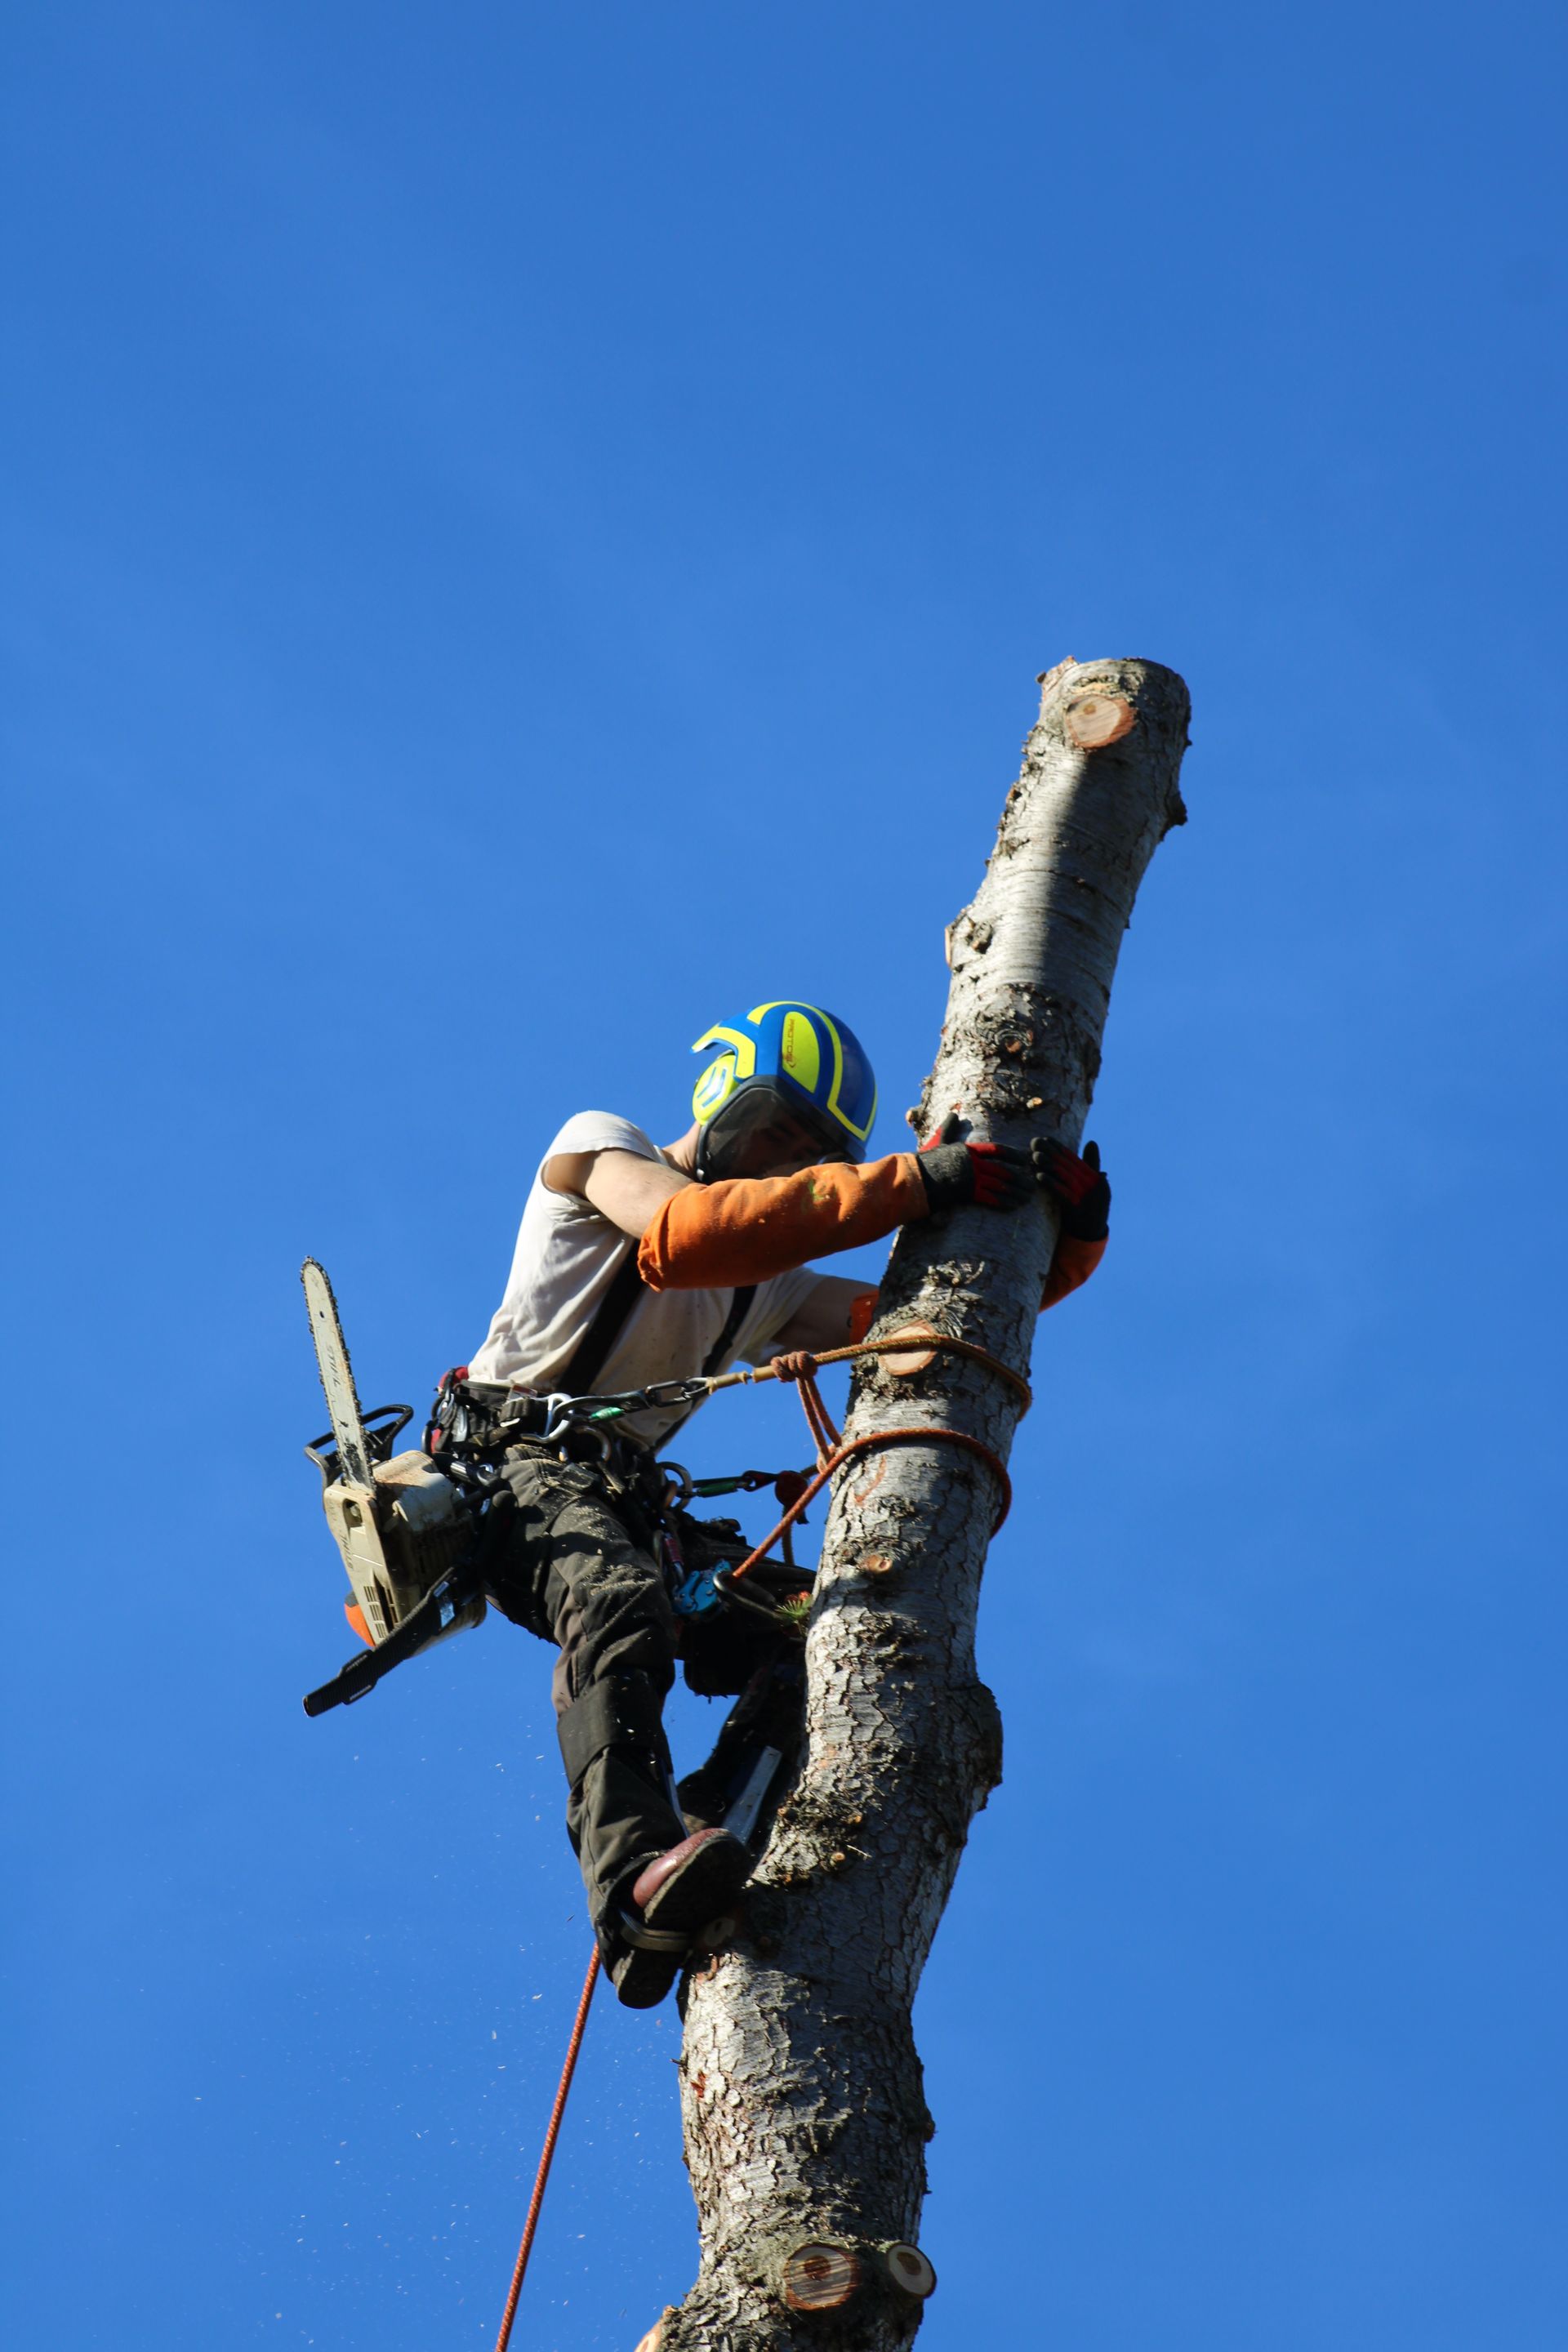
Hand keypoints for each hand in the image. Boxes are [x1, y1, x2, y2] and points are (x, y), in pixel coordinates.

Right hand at [917, 1115, 1034, 1213]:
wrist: (912, 1179)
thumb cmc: (923, 1162)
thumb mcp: (938, 1141)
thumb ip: (948, 1129)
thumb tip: (953, 1114)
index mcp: (968, 1149)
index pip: (997, 1150)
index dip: (1013, 1155)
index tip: (1024, 1159)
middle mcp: (972, 1163)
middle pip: (1003, 1170)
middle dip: (1019, 1178)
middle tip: (1032, 1183)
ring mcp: (970, 1178)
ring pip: (1000, 1185)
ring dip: (1015, 1192)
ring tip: (1027, 1197)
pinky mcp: (967, 1193)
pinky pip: (990, 1198)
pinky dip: (1003, 1203)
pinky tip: (1013, 1206)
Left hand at [1032, 1137, 1110, 1240]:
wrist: (1090, 1235)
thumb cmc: (1086, 1207)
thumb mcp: (1090, 1186)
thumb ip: (1091, 1165)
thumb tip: (1092, 1142)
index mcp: (1095, 1178)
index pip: (1074, 1159)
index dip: (1059, 1148)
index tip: (1045, 1138)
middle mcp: (1094, 1185)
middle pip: (1068, 1165)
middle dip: (1051, 1152)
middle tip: (1035, 1142)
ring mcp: (1087, 1197)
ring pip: (1065, 1177)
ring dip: (1049, 1165)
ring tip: (1035, 1156)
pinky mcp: (1078, 1209)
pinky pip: (1062, 1194)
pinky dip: (1051, 1184)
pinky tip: (1038, 1176)